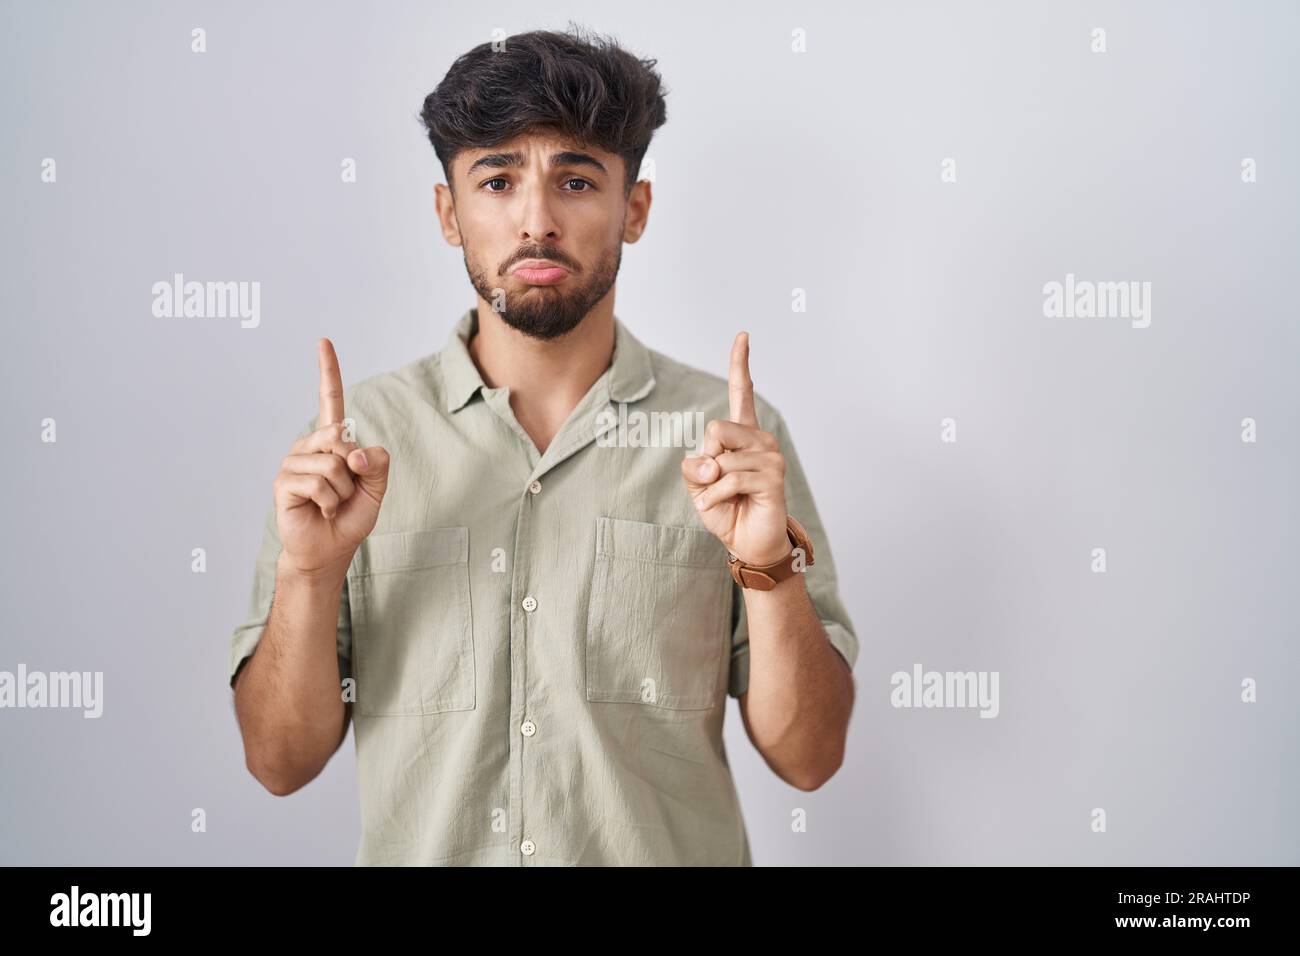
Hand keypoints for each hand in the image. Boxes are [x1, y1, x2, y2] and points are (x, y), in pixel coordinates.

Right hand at [274, 338, 390, 574]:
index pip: (330, 400)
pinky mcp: (283, 483)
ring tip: (332, 503)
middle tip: (346, 492)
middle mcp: (309, 445)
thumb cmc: (350, 516)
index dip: (328, 372)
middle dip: (355, 471)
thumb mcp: (376, 488)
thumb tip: (353, 449)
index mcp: (331, 441)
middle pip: (341, 439)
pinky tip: (320, 511)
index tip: (323, 341)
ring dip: (343, 492)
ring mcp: (293, 462)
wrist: (330, 548)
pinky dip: (329, 503)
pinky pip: (320, 484)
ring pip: (333, 465)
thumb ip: (376, 463)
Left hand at [681, 331, 789, 566]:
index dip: (740, 364)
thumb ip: (695, 466)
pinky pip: (729, 479)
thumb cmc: (725, 509)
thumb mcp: (697, 484)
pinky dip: (715, 497)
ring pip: (721, 458)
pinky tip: (722, 507)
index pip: (742, 393)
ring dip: (710, 486)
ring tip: (723, 498)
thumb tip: (710, 462)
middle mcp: (761, 440)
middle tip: (714, 482)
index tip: (743, 335)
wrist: (748, 542)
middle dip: (706, 459)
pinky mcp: (773, 478)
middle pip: (717, 429)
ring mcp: (771, 458)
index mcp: (743, 435)